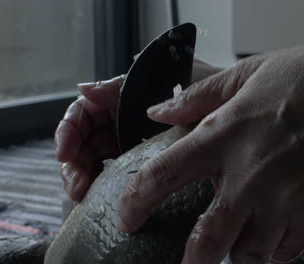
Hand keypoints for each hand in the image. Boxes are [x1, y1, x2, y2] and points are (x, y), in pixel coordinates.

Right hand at [55, 60, 220, 200]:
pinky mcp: (145, 161)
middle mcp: (125, 118)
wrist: (238, 106)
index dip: (70, 130)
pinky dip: (102, 184)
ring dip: (83, 176)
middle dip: (74, 161)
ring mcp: (134, 141)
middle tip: (77, 185)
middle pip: (86, 139)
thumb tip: (84, 89)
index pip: (86, 111)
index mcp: (125, 96)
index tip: (65, 151)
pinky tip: (98, 196)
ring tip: (82, 193)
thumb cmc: (206, 87)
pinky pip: (116, 173)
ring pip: (96, 159)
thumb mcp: (168, 81)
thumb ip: (125, 86)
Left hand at [118, 41, 303, 262]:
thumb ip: (198, 96)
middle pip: (204, 241)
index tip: (129, 218)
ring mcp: (282, 201)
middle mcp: (247, 176)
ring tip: (242, 240)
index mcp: (223, 136)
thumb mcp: (248, 73)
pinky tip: (276, 235)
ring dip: (240, 251)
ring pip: (248, 253)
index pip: (161, 177)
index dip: (136, 202)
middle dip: (192, 261)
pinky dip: (276, 250)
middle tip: (189, 263)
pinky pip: (285, 251)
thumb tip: (159, 112)